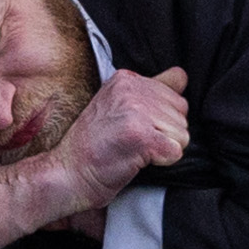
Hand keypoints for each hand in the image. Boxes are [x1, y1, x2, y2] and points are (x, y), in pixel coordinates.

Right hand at [65, 62, 188, 197]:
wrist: (67, 173)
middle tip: (133, 142)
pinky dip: (162, 161)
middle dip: (165, 135)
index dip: (161, 121)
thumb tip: (182, 75)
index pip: (175, 96)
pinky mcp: (140, 136)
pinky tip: (137, 159)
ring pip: (181, 134)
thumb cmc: (93, 146)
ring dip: (163, 149)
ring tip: (133, 150)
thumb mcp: (120, 106)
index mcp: (126, 80)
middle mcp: (131, 89)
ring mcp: (135, 111)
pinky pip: (176, 150)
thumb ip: (153, 89)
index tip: (132, 128)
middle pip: (181, 114)